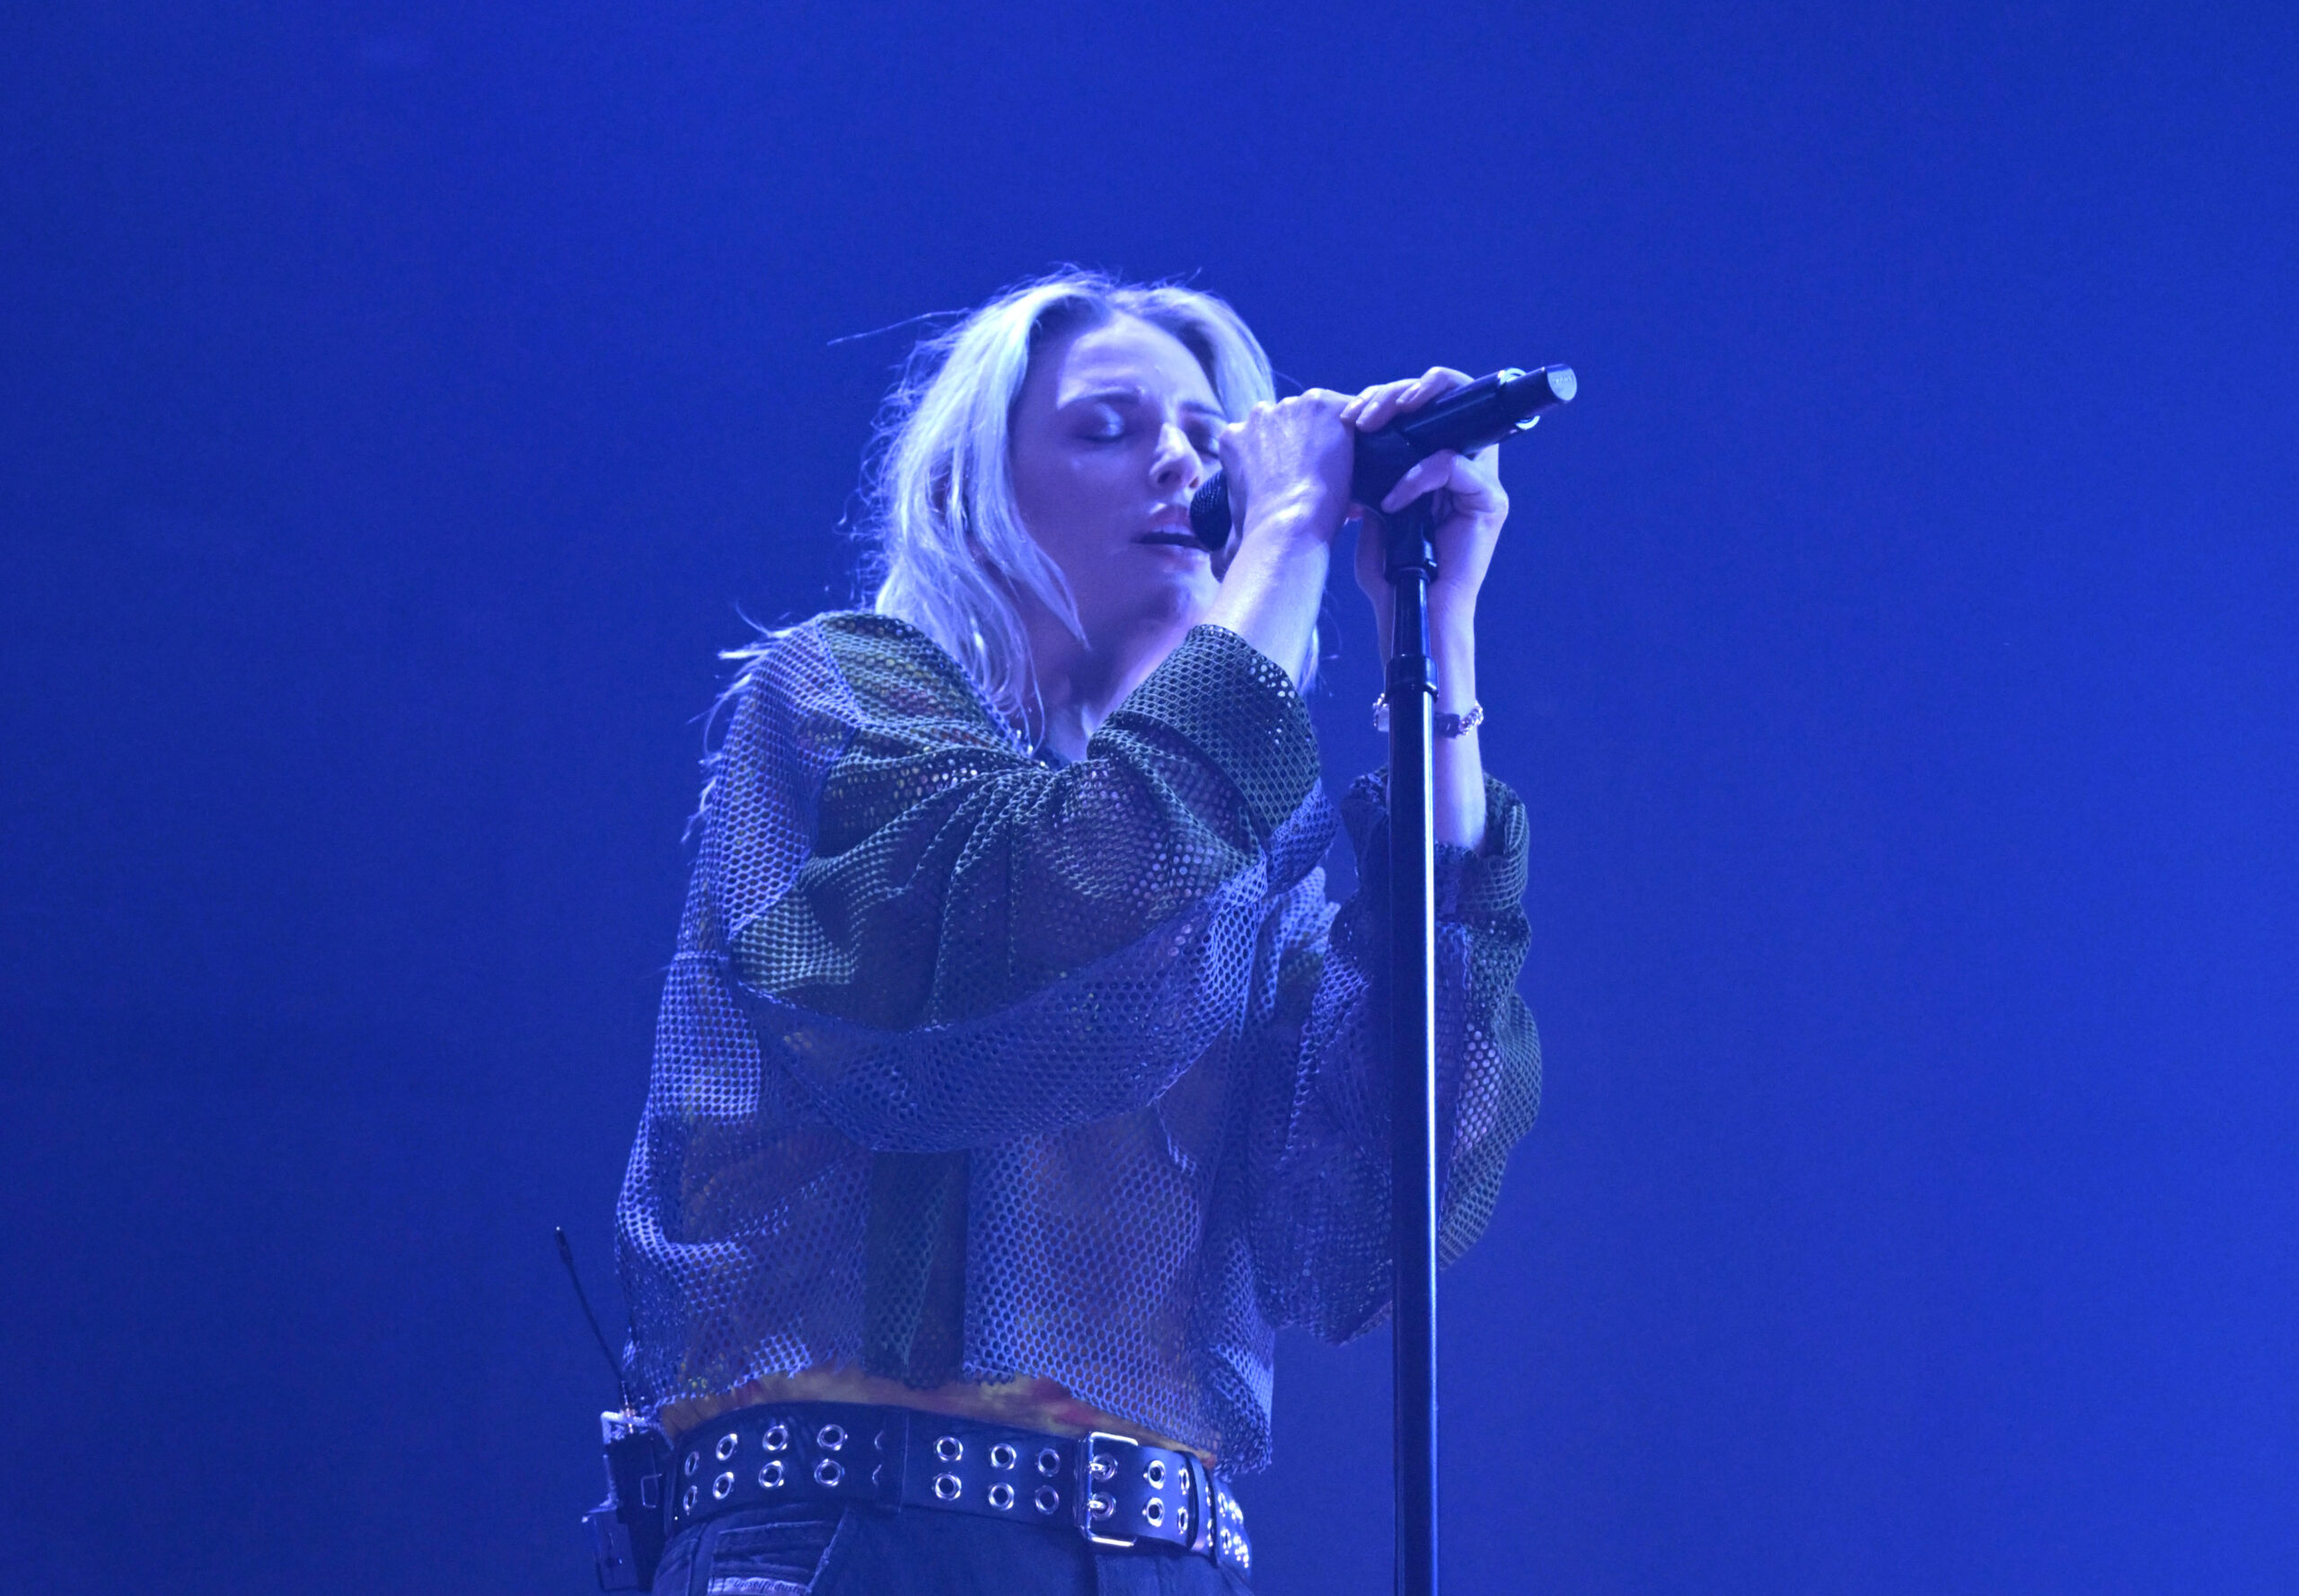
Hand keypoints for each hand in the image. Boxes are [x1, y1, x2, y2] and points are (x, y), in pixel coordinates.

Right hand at [1216, 388, 1358, 548]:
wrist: (1292, 524)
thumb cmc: (1261, 533)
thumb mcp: (1234, 529)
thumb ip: (1228, 532)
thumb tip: (1215, 566)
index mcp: (1231, 438)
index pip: (1262, 438)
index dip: (1283, 457)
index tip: (1297, 478)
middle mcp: (1258, 414)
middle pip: (1289, 422)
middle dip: (1304, 443)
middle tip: (1322, 475)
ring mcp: (1292, 406)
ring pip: (1318, 415)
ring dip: (1329, 435)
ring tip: (1346, 467)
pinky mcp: (1324, 405)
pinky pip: (1348, 410)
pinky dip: (1356, 430)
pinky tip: (1363, 453)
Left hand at [1340, 368, 1510, 635]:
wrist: (1408, 609)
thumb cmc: (1390, 566)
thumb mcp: (1374, 504)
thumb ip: (1375, 467)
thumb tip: (1353, 428)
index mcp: (1437, 459)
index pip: (1429, 404)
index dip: (1393, 394)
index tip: (1353, 412)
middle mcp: (1465, 463)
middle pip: (1446, 397)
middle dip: (1397, 393)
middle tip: (1362, 414)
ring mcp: (1481, 481)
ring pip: (1456, 419)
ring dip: (1408, 412)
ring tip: (1371, 426)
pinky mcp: (1490, 501)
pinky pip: (1453, 466)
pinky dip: (1418, 478)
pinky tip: (1392, 501)